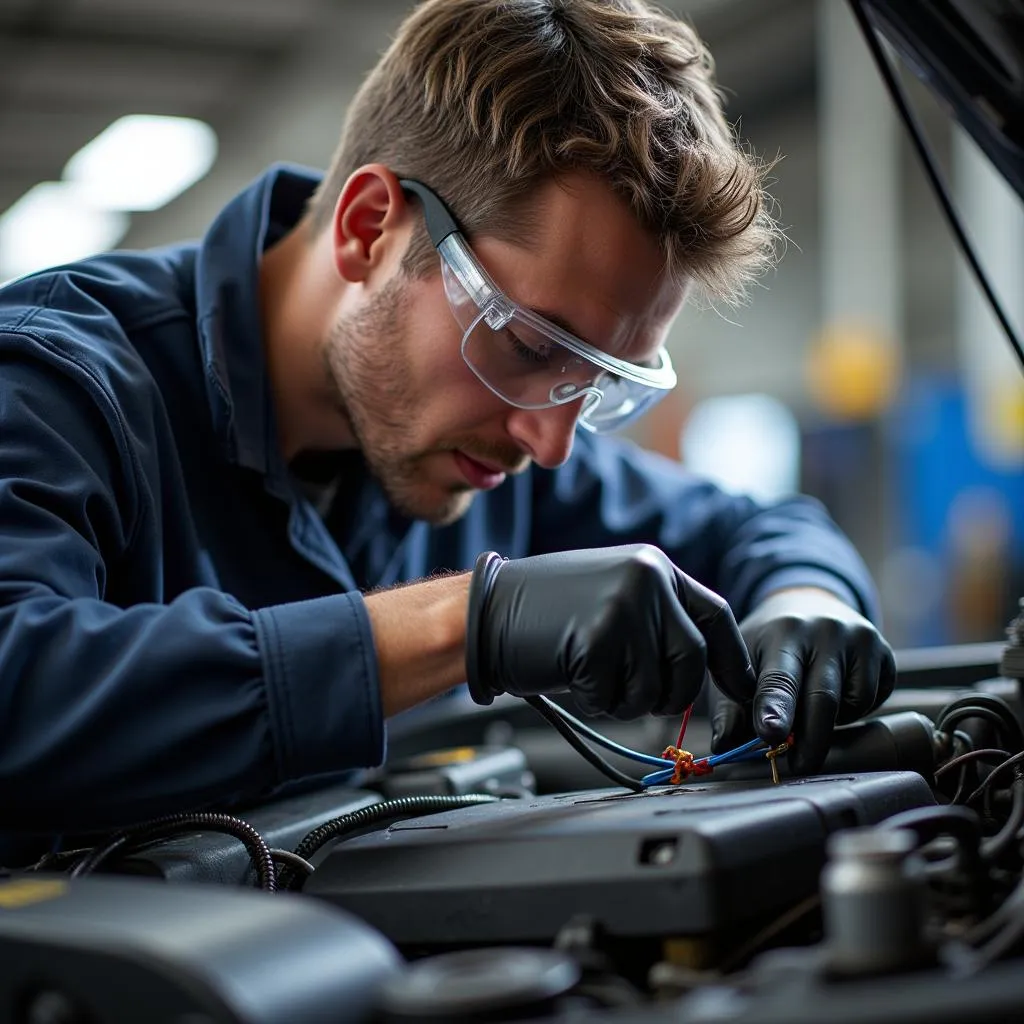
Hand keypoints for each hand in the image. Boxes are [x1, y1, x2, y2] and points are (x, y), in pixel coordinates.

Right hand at [465, 544, 756, 718]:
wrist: (484, 611)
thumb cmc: (543, 612)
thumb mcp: (613, 595)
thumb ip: (658, 619)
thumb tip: (701, 667)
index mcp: (654, 567)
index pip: (715, 617)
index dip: (732, 660)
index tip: (742, 691)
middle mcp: (646, 578)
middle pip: (690, 661)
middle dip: (669, 693)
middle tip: (630, 691)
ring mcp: (623, 606)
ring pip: (655, 688)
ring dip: (624, 698)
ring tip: (588, 669)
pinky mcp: (598, 638)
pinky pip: (615, 698)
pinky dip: (593, 701)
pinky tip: (568, 672)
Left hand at [709, 588, 895, 772]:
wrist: (812, 604)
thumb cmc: (770, 644)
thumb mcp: (743, 662)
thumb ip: (730, 706)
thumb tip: (723, 745)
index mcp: (784, 631)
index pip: (779, 676)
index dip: (775, 708)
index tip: (770, 734)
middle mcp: (826, 630)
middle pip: (822, 698)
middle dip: (809, 740)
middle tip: (796, 767)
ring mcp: (860, 639)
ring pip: (852, 704)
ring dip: (830, 722)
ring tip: (810, 703)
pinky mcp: (885, 652)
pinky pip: (872, 700)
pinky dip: (853, 710)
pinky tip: (836, 693)